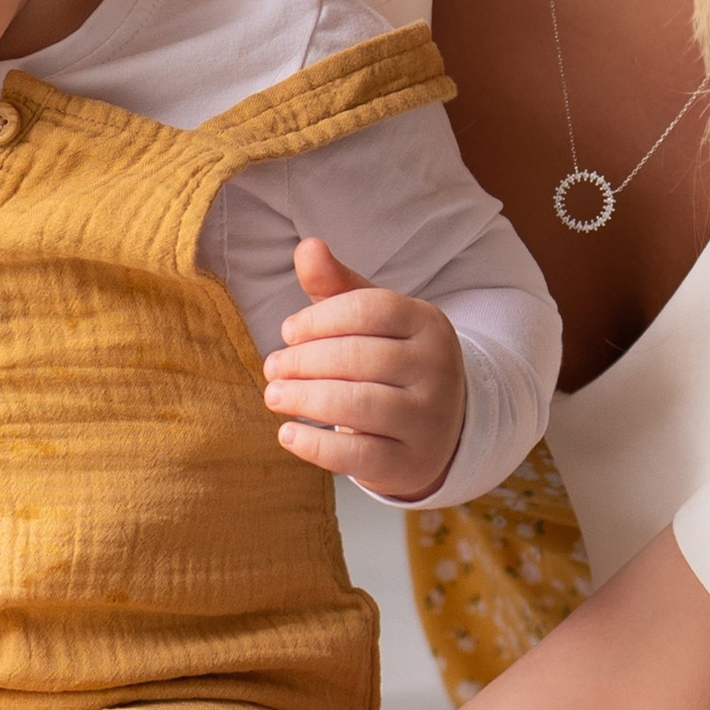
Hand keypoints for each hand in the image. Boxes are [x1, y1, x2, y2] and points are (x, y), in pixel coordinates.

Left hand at [262, 238, 465, 502]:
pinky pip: (359, 454)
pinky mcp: (411, 462)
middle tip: (272, 368)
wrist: (438, 429)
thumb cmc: (389, 362)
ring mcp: (429, 418)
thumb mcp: (371, 320)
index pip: (369, 309)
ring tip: (275, 395)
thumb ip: (336, 285)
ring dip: (305, 399)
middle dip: (305, 361)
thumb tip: (306, 246)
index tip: (288, 332)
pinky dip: (316, 445)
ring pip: (359, 404)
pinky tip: (288, 434)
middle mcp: (437, 369)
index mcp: (427, 323)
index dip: (319, 319)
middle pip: (360, 357)